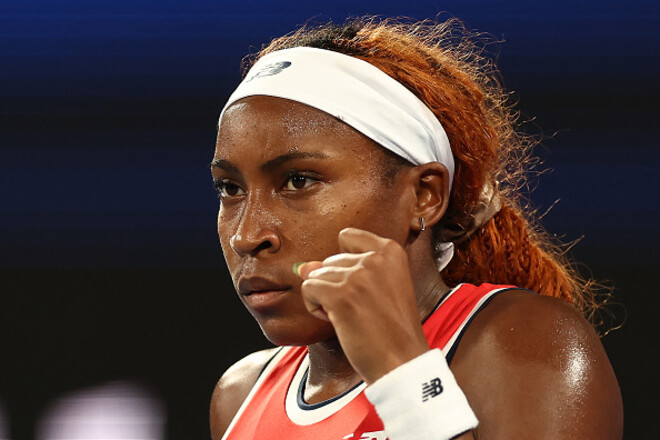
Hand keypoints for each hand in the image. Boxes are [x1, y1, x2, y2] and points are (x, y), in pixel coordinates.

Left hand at [297, 228, 429, 383]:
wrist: (401, 361)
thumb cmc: (390, 329)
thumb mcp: (375, 289)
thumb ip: (342, 270)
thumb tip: (302, 266)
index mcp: (392, 251)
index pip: (348, 236)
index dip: (345, 262)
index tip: (361, 286)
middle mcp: (376, 258)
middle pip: (330, 260)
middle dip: (335, 285)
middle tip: (361, 309)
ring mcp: (358, 275)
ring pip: (316, 275)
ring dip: (325, 298)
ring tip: (351, 316)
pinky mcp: (340, 295)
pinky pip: (308, 289)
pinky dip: (316, 307)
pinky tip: (337, 321)